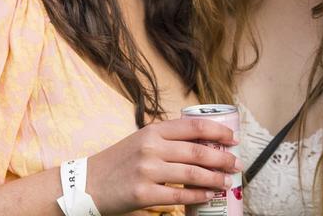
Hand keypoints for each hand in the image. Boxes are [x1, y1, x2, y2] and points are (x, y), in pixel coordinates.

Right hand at [87, 118, 241, 213]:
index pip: (194, 126)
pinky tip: (209, 195)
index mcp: (153, 130)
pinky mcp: (144, 194)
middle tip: (236, 164)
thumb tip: (204, 143)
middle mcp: (152, 147)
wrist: (87, 184)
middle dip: (223, 158)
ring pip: (193, 174)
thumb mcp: (141, 141)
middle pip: (198, 151)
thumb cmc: (117, 162)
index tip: (233, 139)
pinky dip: (199, 195)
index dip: (218, 131)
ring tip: (228, 181)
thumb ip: (167, 139)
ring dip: (216, 178)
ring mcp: (147, 171)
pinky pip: (180, 196)